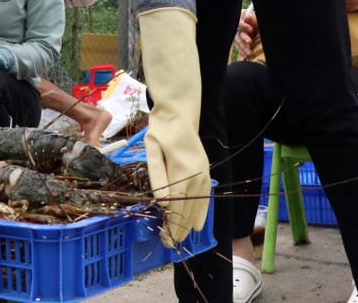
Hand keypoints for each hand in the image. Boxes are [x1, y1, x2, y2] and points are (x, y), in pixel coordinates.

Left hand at [138, 8, 211, 245]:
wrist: (180, 112)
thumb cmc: (161, 129)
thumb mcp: (152, 150)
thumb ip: (157, 176)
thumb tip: (162, 202)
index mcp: (182, 171)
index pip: (177, 207)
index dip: (171, 224)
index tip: (163, 238)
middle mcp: (197, 176)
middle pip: (189, 210)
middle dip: (179, 229)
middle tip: (168, 244)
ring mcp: (204, 174)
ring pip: (199, 207)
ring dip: (190, 224)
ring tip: (181, 238)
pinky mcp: (205, 172)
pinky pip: (205, 198)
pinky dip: (202, 213)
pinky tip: (198, 224)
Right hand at [234, 9, 260, 59]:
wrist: (258, 29)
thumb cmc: (257, 22)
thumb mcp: (256, 19)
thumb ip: (253, 19)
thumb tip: (247, 18)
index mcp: (241, 19)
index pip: (239, 23)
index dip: (244, 26)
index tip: (251, 29)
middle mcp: (238, 28)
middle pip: (238, 33)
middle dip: (244, 38)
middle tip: (249, 42)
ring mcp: (239, 35)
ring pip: (238, 42)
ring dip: (243, 48)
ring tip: (249, 53)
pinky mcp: (240, 42)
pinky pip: (239, 48)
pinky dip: (242, 52)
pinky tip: (246, 55)